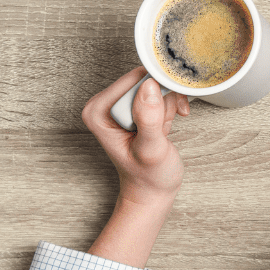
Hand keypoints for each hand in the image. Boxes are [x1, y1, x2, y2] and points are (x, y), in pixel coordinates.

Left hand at [81, 67, 189, 208]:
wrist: (153, 189)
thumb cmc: (148, 176)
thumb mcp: (150, 150)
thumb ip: (148, 119)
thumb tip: (149, 87)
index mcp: (98, 111)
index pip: (132, 80)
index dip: (155, 91)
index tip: (165, 110)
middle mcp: (106, 104)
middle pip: (144, 79)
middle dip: (163, 99)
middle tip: (164, 123)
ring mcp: (122, 105)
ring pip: (155, 84)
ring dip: (169, 104)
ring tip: (164, 128)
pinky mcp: (136, 107)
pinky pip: (159, 92)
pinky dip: (171, 105)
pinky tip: (169, 123)